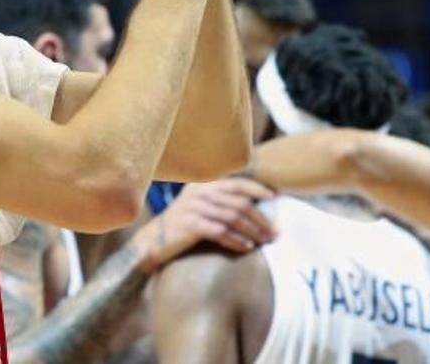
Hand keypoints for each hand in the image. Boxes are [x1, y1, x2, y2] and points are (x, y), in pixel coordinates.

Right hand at [134, 177, 277, 270]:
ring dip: (253, 231)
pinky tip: (246, 247)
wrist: (154, 240)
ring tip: (265, 241)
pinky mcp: (191, 225)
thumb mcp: (199, 204)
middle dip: (261, 218)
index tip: (275, 198)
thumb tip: (255, 205)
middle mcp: (200, 192)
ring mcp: (194, 208)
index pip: (237, 183)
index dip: (258, 189)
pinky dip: (237, 240)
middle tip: (275, 231)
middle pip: (240, 203)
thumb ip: (220, 199)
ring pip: (233, 219)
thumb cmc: (183, 224)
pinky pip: (221, 232)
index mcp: (204, 184)